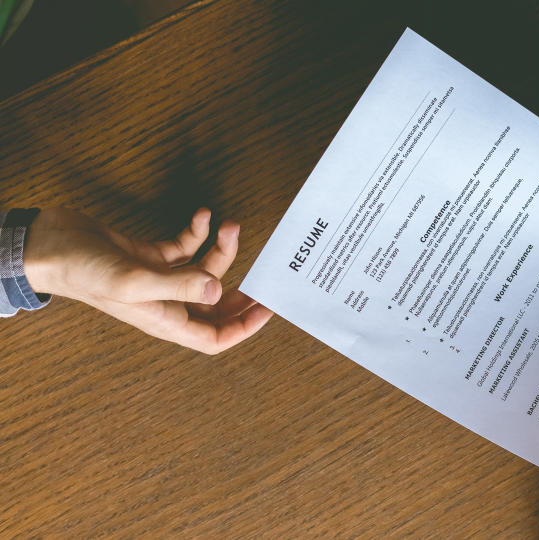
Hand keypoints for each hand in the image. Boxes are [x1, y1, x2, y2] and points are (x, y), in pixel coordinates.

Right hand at [23, 207, 272, 353]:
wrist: (47, 244)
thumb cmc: (84, 270)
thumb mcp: (134, 280)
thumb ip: (178, 285)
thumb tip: (217, 291)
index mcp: (165, 320)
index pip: (214, 338)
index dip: (243, 329)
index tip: (268, 309)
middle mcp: (166, 303)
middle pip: (216, 306)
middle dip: (241, 290)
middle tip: (263, 273)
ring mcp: (158, 280)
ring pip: (203, 271)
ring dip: (220, 249)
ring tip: (227, 226)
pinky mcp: (149, 257)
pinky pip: (185, 249)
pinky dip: (197, 234)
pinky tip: (202, 216)